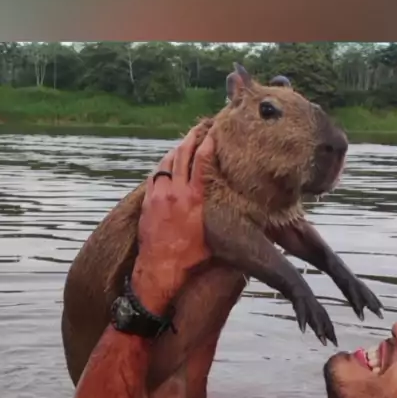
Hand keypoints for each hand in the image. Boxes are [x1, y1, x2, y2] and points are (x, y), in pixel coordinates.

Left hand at [133, 123, 214, 309]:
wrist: (160, 270)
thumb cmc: (191, 259)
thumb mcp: (215, 237)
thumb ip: (226, 220)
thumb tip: (249, 219)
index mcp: (196, 198)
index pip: (203, 160)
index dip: (209, 142)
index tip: (214, 130)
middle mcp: (176, 192)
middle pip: (182, 155)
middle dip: (192, 138)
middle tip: (200, 127)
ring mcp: (159, 196)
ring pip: (166, 163)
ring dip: (176, 150)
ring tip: (184, 142)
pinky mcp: (148, 203)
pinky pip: (155, 177)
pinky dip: (163, 167)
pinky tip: (168, 165)